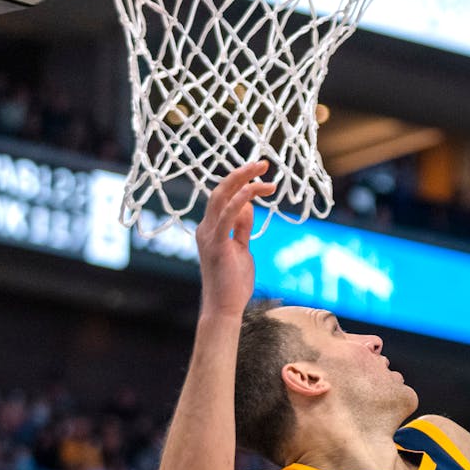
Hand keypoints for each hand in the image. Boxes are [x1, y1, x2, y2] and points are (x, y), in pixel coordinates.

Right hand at [195, 161, 276, 316]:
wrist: (225, 307)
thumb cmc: (233, 281)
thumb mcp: (241, 249)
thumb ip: (242, 228)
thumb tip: (247, 207)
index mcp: (210, 228)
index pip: (224, 197)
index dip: (241, 182)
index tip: (263, 175)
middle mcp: (205, 228)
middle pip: (220, 191)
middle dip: (241, 173)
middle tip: (264, 163)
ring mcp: (208, 235)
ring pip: (221, 197)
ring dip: (243, 180)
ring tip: (263, 169)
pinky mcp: (216, 244)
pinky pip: (227, 216)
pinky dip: (239, 200)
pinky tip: (254, 190)